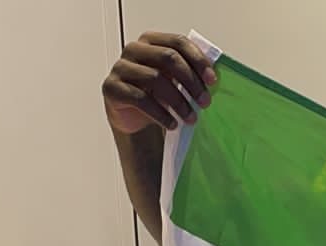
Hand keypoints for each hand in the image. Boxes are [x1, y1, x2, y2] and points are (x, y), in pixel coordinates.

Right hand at [101, 32, 216, 133]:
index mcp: (152, 41)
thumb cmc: (156, 94)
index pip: (178, 42)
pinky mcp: (112, 88)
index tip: (212, 81)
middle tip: (205, 102)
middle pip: (168, 57)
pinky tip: (172, 124)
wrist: (133, 117)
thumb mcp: (175, 80)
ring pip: (155, 78)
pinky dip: (161, 114)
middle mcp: (134, 49)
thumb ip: (190, 72)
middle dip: (191, 82)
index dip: (198, 60)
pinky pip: (140, 99)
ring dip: (179, 102)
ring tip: (191, 118)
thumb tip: (213, 78)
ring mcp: (120, 67)